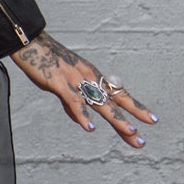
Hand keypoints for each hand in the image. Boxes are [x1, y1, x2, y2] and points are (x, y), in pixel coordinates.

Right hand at [10, 31, 157, 148]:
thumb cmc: (45, 62)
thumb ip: (73, 103)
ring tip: (131, 132)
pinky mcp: (61, 84)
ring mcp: (77, 81)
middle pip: (115, 102)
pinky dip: (83, 116)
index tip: (151, 120)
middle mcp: (90, 79)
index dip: (135, 107)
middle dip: (131, 120)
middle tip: (142, 140)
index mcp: (92, 77)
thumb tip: (82, 121)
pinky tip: (91, 128)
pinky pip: (74, 102)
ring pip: (101, 103)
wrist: (31, 43)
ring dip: (116, 119)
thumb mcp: (63, 84)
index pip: (118, 95)